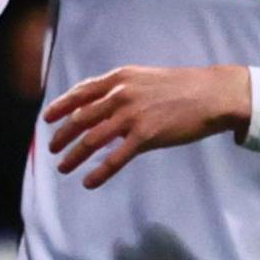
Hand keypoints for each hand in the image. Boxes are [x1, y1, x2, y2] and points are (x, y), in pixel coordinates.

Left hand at [44, 65, 250, 188]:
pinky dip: (98, 172)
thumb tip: (103, 105)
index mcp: (120, 79)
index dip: (60, 106)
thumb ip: (123, 89)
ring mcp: (131, 116)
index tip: (47, 118)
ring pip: (91, 140)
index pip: (81, 93)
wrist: (212, 94)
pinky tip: (88, 181)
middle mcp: (120, 96)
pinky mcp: (145, 136)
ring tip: (64, 167)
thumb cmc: (184, 86)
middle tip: (53, 149)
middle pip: (80, 119)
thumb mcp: (146, 78)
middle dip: (62, 136)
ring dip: (73, 155)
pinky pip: (115, 158)